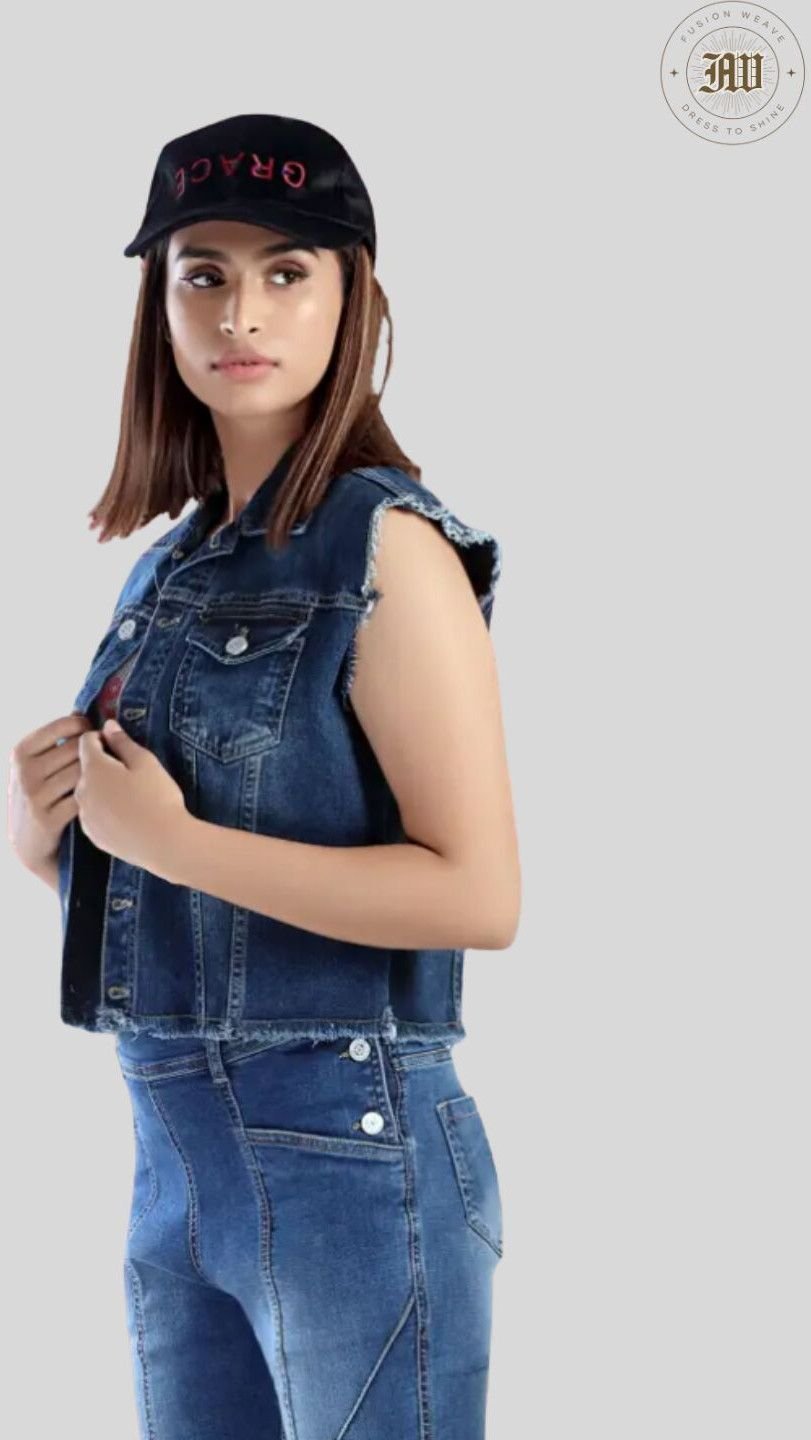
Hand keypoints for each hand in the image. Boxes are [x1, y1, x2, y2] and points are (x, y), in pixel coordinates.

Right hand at [8, 711, 94, 879]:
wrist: (28, 843)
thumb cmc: (41, 795)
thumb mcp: (37, 765)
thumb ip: (55, 740)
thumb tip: (79, 709)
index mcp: (22, 751)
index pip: (66, 725)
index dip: (88, 729)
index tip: (96, 738)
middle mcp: (25, 771)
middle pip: (79, 749)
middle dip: (98, 753)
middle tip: (109, 761)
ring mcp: (34, 795)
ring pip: (83, 773)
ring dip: (100, 776)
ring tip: (109, 779)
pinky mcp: (47, 818)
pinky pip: (84, 798)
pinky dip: (97, 798)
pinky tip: (102, 799)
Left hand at [75, 719, 189, 879]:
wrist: (165, 844)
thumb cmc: (158, 798)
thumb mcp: (146, 762)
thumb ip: (123, 741)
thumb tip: (108, 725)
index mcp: (93, 768)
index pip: (85, 741)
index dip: (101, 737)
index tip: (119, 744)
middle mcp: (81, 790)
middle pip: (84, 767)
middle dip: (101, 764)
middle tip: (128, 771)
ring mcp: (84, 814)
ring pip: (88, 791)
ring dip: (101, 787)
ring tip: (128, 795)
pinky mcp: (91, 833)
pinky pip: (92, 813)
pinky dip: (103, 809)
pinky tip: (125, 814)